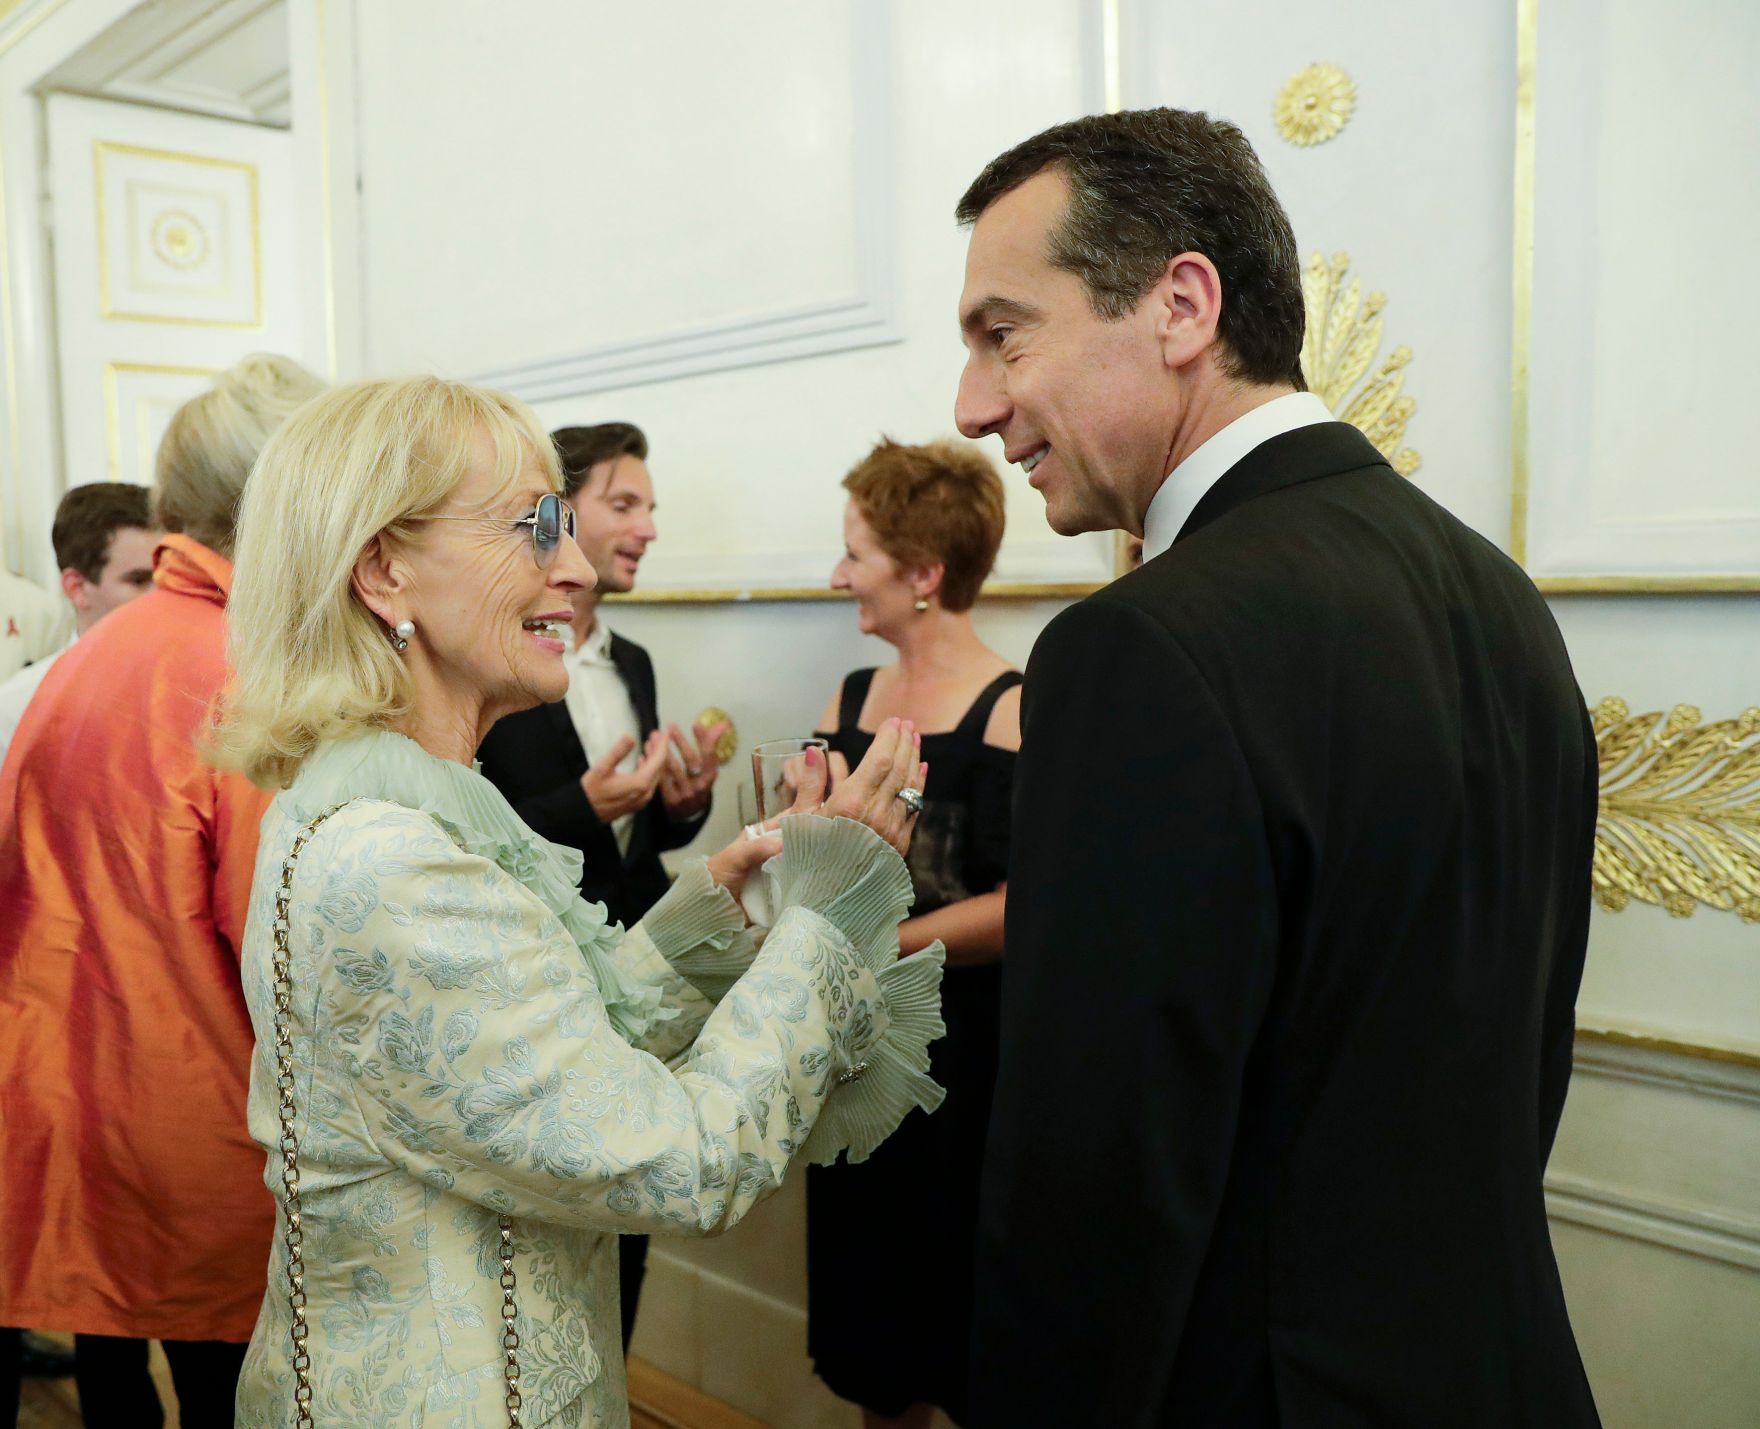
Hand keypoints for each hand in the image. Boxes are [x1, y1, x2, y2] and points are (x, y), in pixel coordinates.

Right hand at [579, 730, 668, 823]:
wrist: (584, 813)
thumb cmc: (591, 792)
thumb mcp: (602, 767)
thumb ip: (618, 751)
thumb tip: (630, 737)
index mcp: (640, 783)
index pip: (659, 759)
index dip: (663, 743)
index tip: (665, 731)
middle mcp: (645, 793)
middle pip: (660, 767)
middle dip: (659, 749)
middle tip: (655, 735)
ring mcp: (642, 799)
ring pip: (655, 775)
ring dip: (654, 758)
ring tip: (649, 744)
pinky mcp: (637, 802)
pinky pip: (649, 782)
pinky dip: (648, 769)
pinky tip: (642, 760)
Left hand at [658, 716, 727, 819]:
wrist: (690, 812)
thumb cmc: (697, 782)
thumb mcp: (706, 766)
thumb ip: (711, 744)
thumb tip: (722, 724)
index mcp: (710, 775)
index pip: (709, 755)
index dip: (704, 739)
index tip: (696, 724)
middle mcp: (700, 785)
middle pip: (690, 760)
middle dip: (680, 742)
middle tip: (670, 727)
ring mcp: (685, 793)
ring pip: (672, 769)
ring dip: (660, 752)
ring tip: (652, 738)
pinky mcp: (671, 800)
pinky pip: (659, 781)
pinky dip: (650, 767)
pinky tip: (643, 755)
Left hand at [704, 746, 829, 899]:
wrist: (707, 911)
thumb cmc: (716, 877)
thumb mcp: (734, 856)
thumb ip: (757, 848)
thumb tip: (784, 843)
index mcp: (762, 837)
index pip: (789, 820)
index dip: (807, 816)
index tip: (828, 813)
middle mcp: (774, 852)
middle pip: (801, 842)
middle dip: (817, 841)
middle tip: (839, 838)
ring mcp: (780, 872)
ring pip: (803, 863)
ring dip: (816, 863)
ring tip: (839, 859)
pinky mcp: (782, 893)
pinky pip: (800, 884)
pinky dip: (810, 883)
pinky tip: (826, 881)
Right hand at [814, 718, 924, 855]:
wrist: (825, 902)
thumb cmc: (806, 859)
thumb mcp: (801, 819)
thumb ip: (810, 783)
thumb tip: (811, 751)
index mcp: (850, 804)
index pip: (879, 760)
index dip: (888, 737)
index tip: (892, 721)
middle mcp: (875, 814)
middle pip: (898, 769)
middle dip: (904, 742)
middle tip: (907, 724)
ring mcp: (891, 830)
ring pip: (909, 786)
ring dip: (914, 759)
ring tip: (915, 739)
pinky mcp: (899, 845)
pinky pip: (914, 807)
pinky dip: (918, 785)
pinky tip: (921, 769)